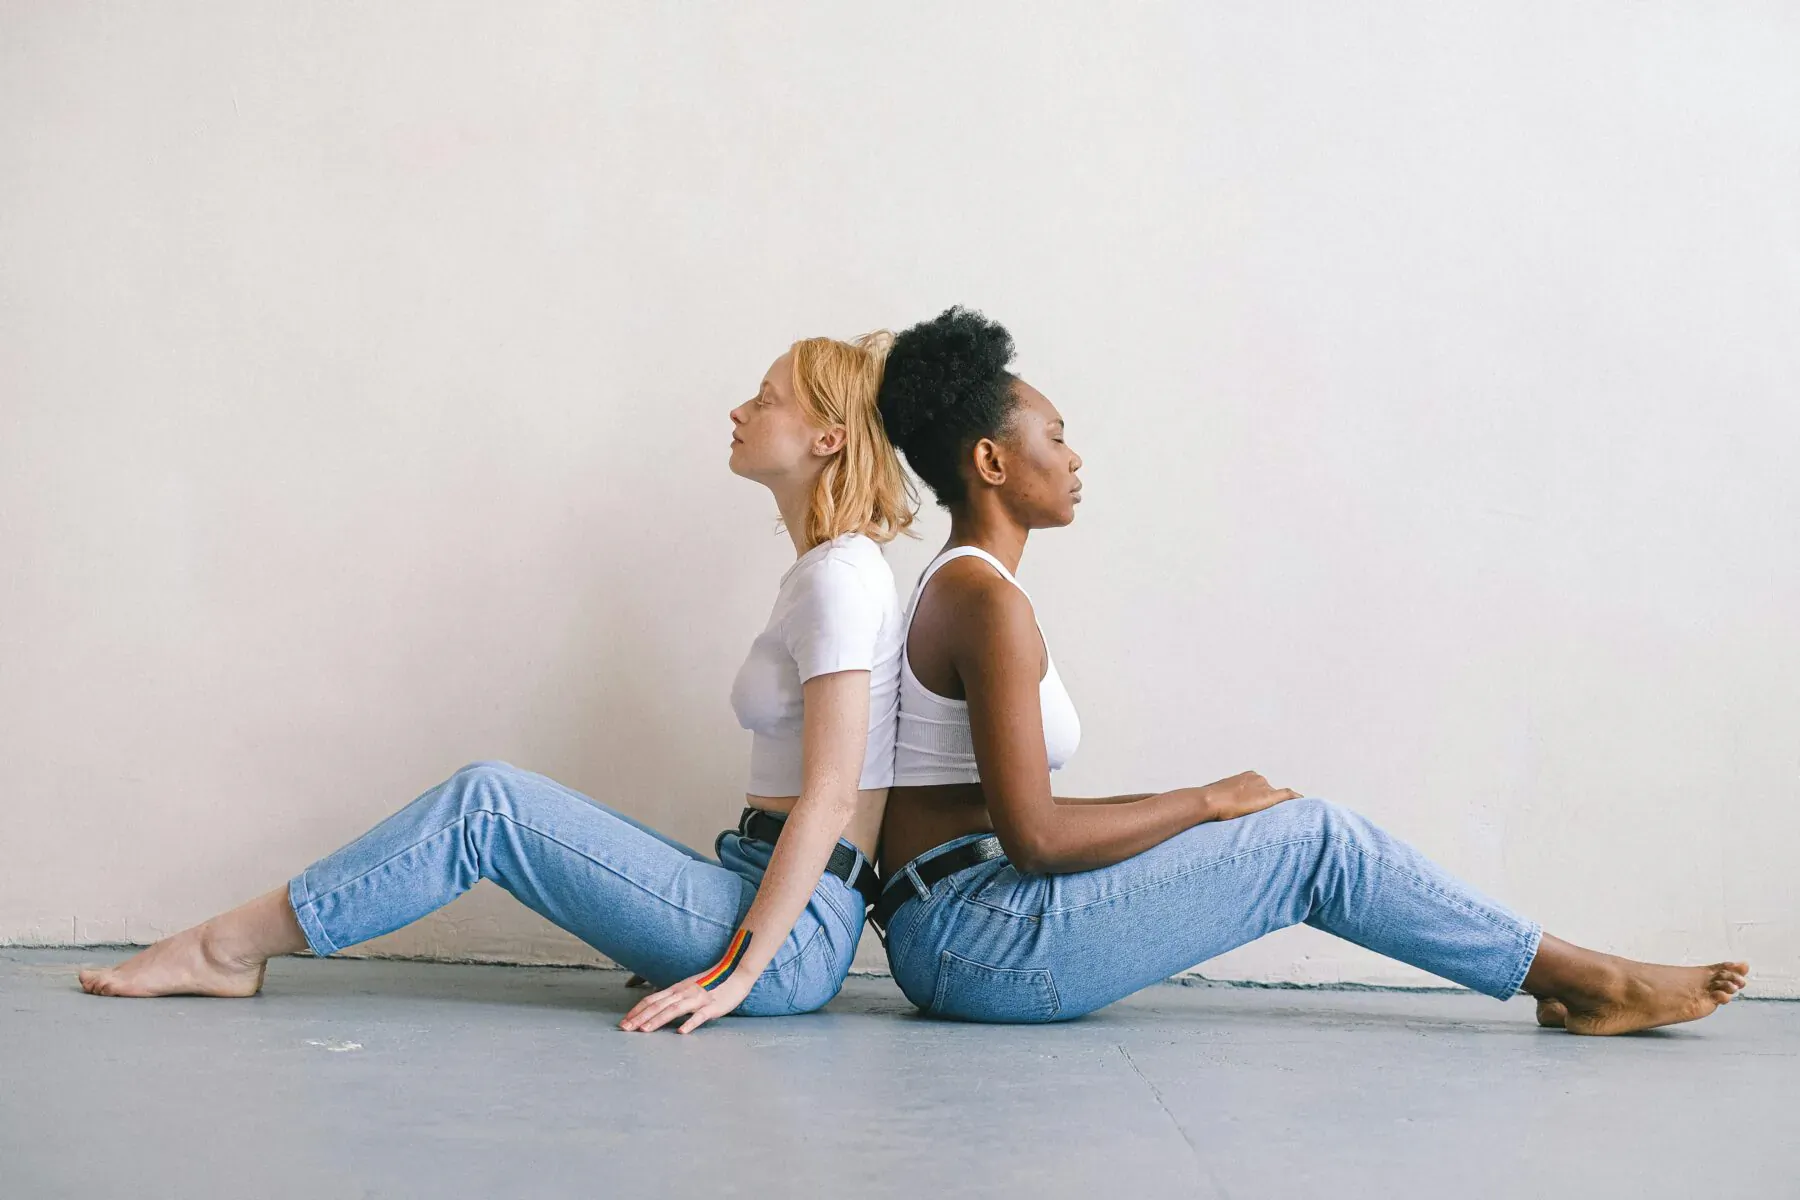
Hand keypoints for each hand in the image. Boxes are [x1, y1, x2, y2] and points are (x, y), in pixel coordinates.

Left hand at [619, 968, 753, 1034]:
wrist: (735, 972)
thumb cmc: (712, 982)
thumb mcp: (688, 987)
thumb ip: (674, 996)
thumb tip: (657, 1005)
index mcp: (677, 989)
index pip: (652, 1000)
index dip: (637, 1010)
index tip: (624, 1021)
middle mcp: (683, 993)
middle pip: (658, 1006)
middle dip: (640, 1018)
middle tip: (625, 1029)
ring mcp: (697, 999)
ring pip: (673, 1010)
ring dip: (657, 1020)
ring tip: (644, 1030)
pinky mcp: (712, 1006)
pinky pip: (699, 1016)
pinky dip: (689, 1023)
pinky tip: (680, 1032)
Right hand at [1194, 771, 1301, 821]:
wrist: (1210, 801)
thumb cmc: (1209, 801)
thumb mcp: (1218, 797)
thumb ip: (1227, 801)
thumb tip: (1221, 810)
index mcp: (1246, 776)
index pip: (1260, 789)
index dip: (1260, 800)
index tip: (1259, 810)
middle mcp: (1257, 778)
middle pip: (1270, 793)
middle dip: (1269, 805)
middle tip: (1266, 819)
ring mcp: (1263, 786)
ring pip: (1277, 798)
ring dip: (1278, 808)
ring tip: (1279, 821)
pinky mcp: (1268, 796)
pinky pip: (1288, 795)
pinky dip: (1295, 799)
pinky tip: (1302, 804)